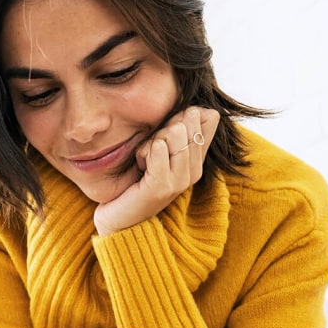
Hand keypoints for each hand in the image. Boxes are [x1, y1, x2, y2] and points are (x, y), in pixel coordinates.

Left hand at [94, 107, 219, 235]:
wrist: (119, 218)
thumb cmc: (135, 181)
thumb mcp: (159, 151)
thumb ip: (178, 133)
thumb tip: (200, 109)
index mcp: (197, 162)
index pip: (207, 120)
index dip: (184, 115)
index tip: (165, 131)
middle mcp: (194, 172)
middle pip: (186, 123)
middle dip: (162, 129)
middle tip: (150, 152)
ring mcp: (180, 180)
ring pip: (173, 132)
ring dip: (151, 142)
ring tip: (144, 162)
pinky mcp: (162, 185)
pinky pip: (157, 147)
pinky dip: (143, 152)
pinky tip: (140, 168)